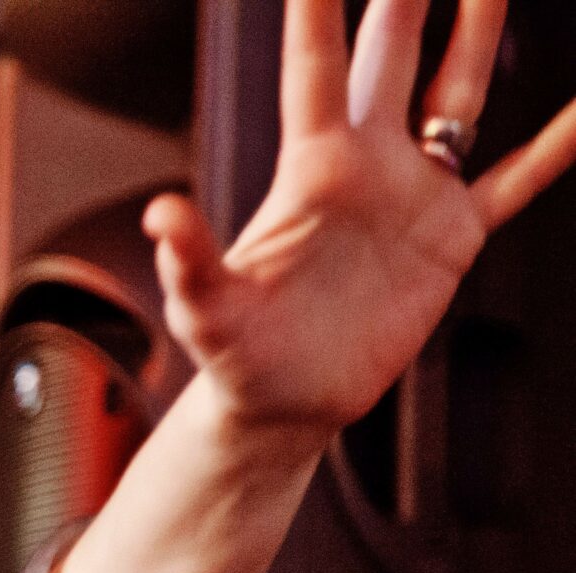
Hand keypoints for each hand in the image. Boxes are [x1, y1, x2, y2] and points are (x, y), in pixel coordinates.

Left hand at [145, 0, 575, 433]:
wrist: (284, 407)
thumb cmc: (235, 357)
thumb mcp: (206, 309)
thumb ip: (189, 258)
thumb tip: (160, 211)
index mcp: (309, 169)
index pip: (313, 67)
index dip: (320, 9)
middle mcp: (365, 165)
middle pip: (392, 58)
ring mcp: (412, 195)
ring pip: (455, 98)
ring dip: (477, 39)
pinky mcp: (451, 238)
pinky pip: (514, 181)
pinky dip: (554, 147)